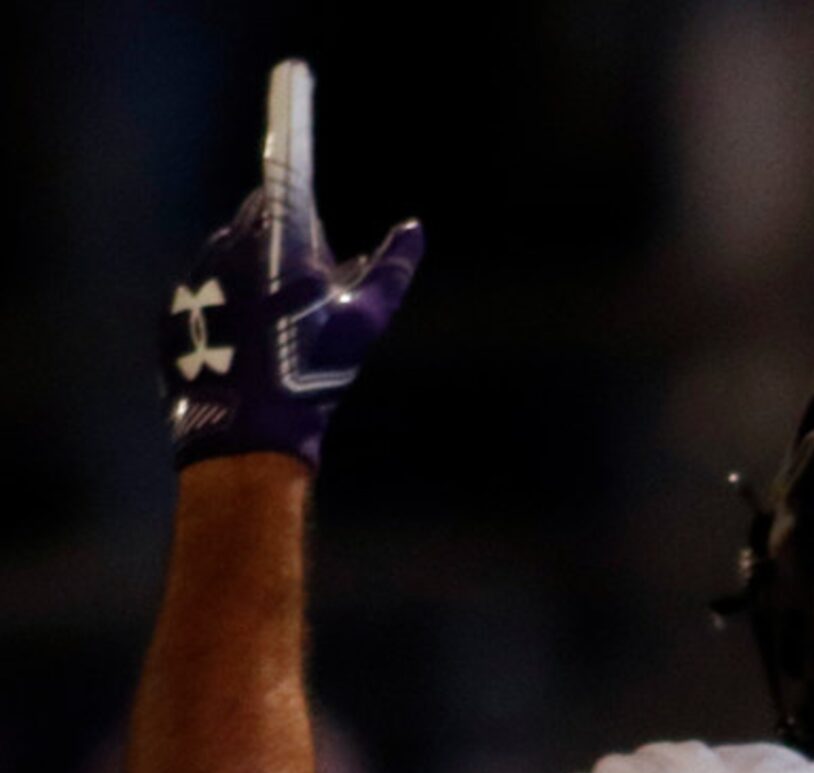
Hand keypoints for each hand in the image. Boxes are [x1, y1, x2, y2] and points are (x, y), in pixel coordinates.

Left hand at [162, 60, 422, 470]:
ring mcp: (196, 273)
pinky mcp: (175, 307)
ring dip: (258, 273)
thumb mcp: (365, 323)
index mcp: (277, 238)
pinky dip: (230, 303)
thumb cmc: (312, 372)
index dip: (293, 122)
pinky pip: (208, 288)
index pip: (288, 168)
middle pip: (262, 215)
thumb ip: (391, 269)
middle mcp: (229, 243)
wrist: (246, 429)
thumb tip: (412, 229)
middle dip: (289, 236)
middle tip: (316, 287)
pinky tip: (253, 344)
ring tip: (282, 328)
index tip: (293, 76)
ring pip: (233, 253)